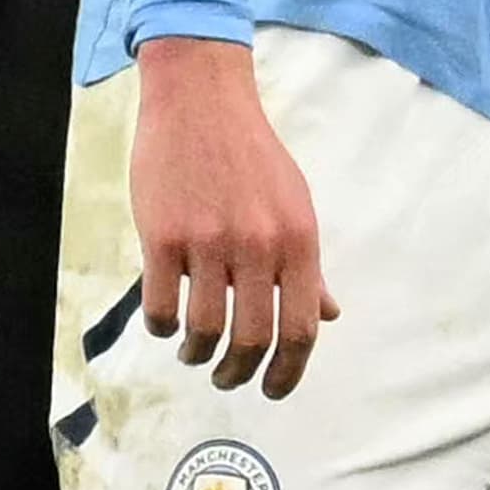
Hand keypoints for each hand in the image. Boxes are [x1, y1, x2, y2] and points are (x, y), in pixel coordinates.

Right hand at [131, 37, 336, 395]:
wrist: (200, 99)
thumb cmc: (251, 154)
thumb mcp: (294, 204)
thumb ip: (308, 265)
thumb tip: (328, 315)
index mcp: (298, 239)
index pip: (302, 328)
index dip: (289, 372)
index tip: (273, 391)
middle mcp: (258, 245)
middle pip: (253, 339)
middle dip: (239, 373)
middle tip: (228, 378)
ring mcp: (209, 241)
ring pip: (204, 330)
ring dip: (198, 355)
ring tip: (193, 353)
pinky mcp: (163, 235)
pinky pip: (161, 306)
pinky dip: (163, 328)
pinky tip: (166, 324)